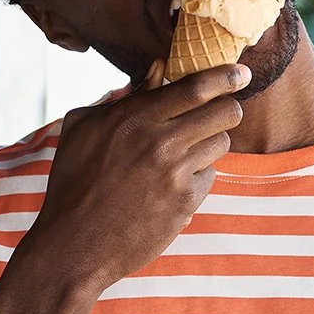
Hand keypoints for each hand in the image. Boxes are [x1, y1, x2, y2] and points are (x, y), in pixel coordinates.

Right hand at [29, 66, 248, 295]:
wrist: (73, 245)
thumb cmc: (72, 183)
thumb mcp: (83, 128)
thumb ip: (124, 97)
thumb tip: (158, 69)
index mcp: (134, 117)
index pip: (195, 86)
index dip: (225, 76)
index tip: (241, 73)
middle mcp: (159, 142)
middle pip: (225, 112)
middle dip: (229, 109)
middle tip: (223, 112)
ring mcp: (175, 174)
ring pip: (221, 143)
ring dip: (210, 144)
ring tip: (185, 154)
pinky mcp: (185, 203)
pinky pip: (209, 176)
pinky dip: (197, 177)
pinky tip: (173, 186)